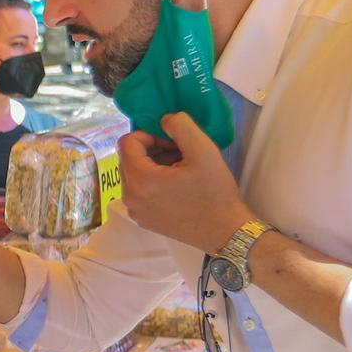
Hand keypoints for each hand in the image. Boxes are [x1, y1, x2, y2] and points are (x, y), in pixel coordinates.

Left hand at [117, 113, 252, 253]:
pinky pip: (139, 192)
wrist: (224, 232)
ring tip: (181, 169)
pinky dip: (153, 182)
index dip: (149, 135)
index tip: (172, 142)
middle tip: (179, 154)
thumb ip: (181, 126)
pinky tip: (177, 185)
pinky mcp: (142, 219)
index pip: (127, 142)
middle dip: (151, 150)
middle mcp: (129, 196)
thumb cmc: (214, 192)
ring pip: (134, 174)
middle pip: (128, 158)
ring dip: (153, 166)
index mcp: (140, 179)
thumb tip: (163, 119)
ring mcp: (134, 210)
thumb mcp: (203, 150)